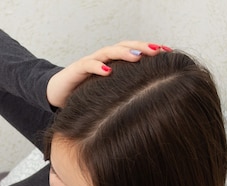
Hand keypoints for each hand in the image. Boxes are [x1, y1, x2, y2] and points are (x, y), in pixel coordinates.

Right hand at [47, 41, 167, 107]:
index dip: (151, 50)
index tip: (170, 53)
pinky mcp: (76, 70)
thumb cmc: (85, 95)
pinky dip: (98, 67)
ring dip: (123, 53)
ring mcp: (90, 62)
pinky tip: (108, 72)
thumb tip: (151, 100)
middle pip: (125, 46)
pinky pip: (88, 65)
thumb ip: (126, 92)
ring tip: (137, 57)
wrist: (57, 94)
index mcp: (114, 62)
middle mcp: (103, 59)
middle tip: (158, 51)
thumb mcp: (109, 94)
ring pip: (109, 52)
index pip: (135, 50)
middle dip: (142, 47)